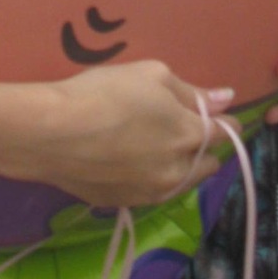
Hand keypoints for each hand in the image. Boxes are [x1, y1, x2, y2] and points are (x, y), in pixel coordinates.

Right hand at [38, 60, 235, 207]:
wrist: (51, 133)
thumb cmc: (104, 93)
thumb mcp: (151, 75)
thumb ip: (192, 91)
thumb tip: (226, 99)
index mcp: (189, 136)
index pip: (225, 133)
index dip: (223, 120)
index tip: (214, 113)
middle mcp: (178, 171)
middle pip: (209, 164)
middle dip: (203, 147)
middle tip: (179, 128)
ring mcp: (151, 193)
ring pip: (182, 182)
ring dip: (180, 166)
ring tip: (154, 146)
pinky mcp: (125, 204)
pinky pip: (151, 192)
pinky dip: (150, 178)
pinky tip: (129, 161)